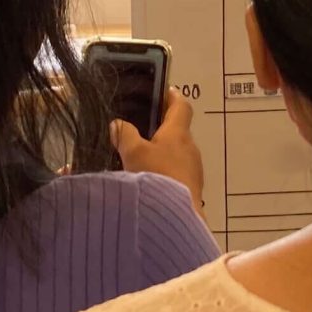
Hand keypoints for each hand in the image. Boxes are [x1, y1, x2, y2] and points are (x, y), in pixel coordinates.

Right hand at [112, 89, 202, 208]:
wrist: (176, 219)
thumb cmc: (156, 177)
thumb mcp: (132, 153)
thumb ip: (124, 134)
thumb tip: (117, 124)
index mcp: (178, 133)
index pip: (181, 105)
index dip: (171, 96)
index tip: (162, 92)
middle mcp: (190, 148)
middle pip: (177, 131)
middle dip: (161, 130)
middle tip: (139, 131)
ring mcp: (193, 170)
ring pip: (176, 154)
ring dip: (161, 154)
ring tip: (138, 160)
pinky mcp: (191, 190)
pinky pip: (176, 173)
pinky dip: (163, 172)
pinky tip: (148, 182)